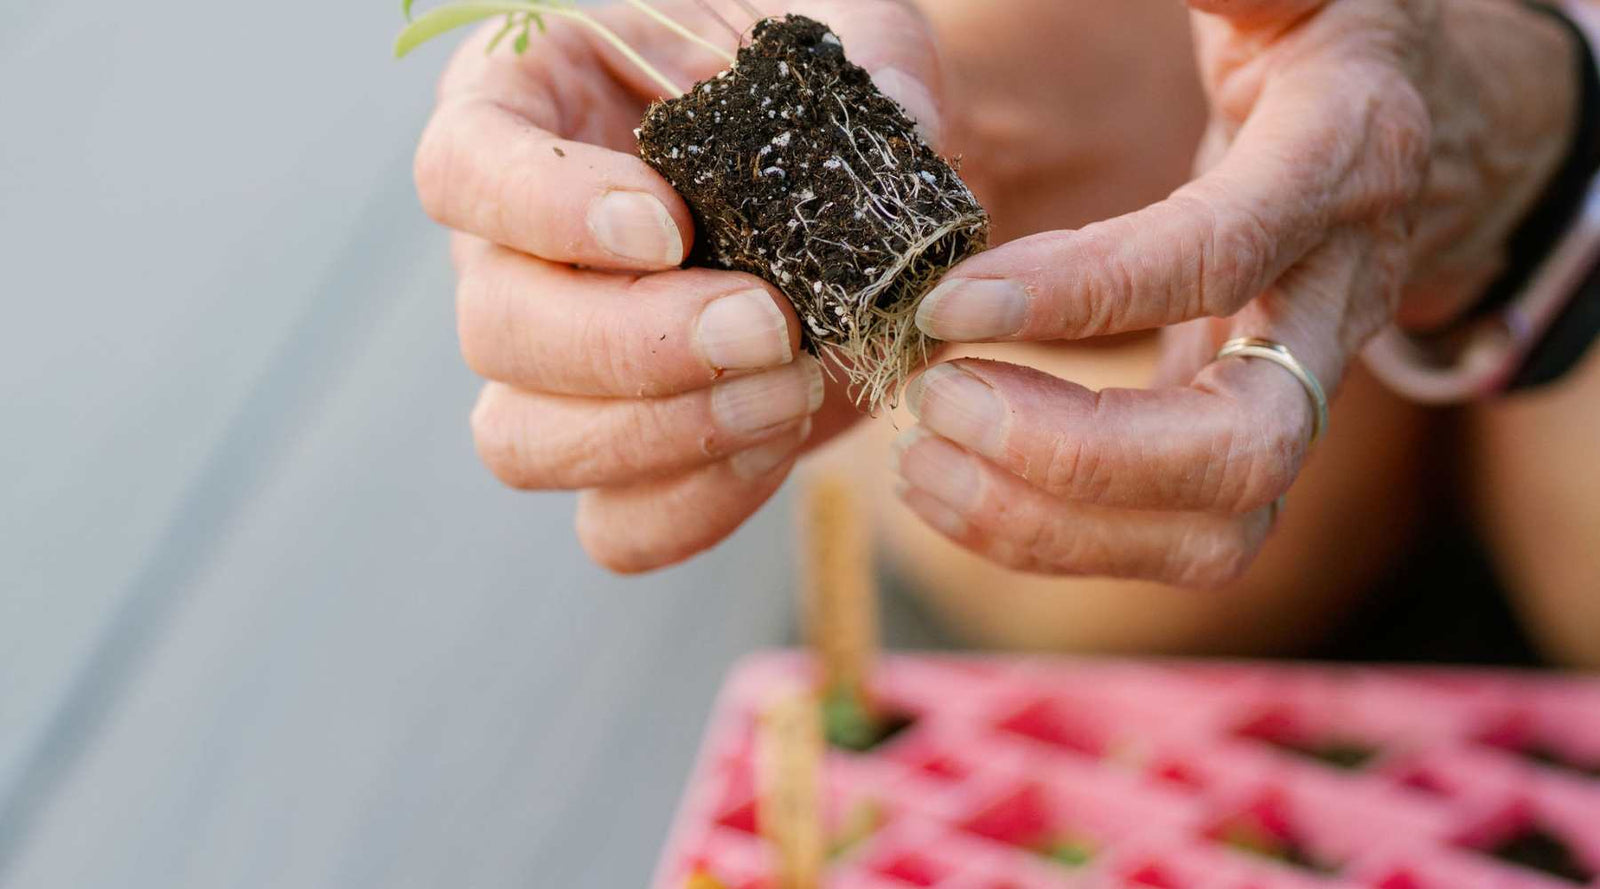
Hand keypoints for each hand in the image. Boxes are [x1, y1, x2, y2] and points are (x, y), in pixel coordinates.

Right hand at [415, 0, 941, 570]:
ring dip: (662, 434)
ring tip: (791, 389)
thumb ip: (873, 62)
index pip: (463, 168)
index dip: (544, 207)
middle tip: (767, 325)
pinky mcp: (621, 455)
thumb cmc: (809, 97)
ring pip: (526, 440)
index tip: (665, 226)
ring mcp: (551, 369)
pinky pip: (612, 524)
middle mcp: (510, 252)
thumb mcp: (840, 42)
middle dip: (632, 344)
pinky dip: (693, 506)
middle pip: (495, 325)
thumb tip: (902, 121)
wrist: (845, 200)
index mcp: (527, 118)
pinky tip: (777, 444)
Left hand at [899, 0, 1577, 587]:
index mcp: (1339, 169)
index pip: (1216, 256)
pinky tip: (951, 485)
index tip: (950, 301)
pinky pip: (1170, 534)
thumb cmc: (1330, 44)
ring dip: (1055, 523)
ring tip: (921, 464)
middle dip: (1076, 453)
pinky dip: (1054, 536)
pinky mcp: (1245, 436)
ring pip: (1216, 527)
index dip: (1085, 293)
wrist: (1411, 133)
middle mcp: (1335, 306)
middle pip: (1243, 446)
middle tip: (938, 401)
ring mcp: (1300, 388)